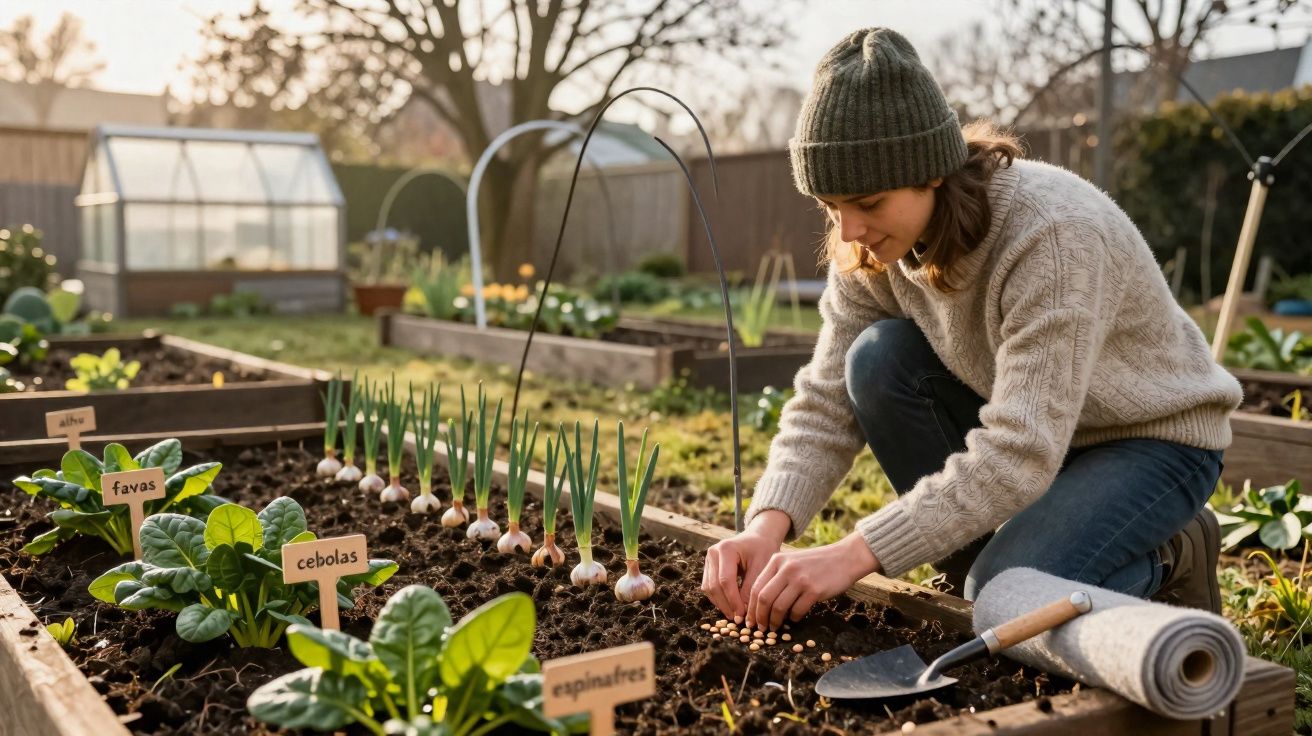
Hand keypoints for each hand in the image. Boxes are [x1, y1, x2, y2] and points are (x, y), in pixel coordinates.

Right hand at [701, 510, 789, 618]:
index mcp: (726, 549)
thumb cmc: (763, 550)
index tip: (742, 615)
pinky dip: (718, 598)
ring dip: (720, 604)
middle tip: (738, 619)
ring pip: (709, 588)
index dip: (733, 600)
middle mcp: (713, 553)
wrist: (758, 538)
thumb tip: (744, 612)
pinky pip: (709, 586)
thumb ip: (751, 588)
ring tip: (734, 616)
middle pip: (714, 585)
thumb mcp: (761, 567)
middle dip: (726, 605)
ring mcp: (708, 559)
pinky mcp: (708, 566)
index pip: (726, 580)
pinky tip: (730, 607)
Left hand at [746, 532, 879, 630]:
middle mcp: (786, 568)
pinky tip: (794, 619)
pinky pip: (797, 610)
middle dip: (759, 617)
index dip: (751, 607)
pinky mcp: (814, 590)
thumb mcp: (792, 562)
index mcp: (777, 560)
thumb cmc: (817, 563)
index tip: (750, 620)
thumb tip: (761, 604)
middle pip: (764, 598)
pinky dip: (793, 618)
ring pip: (778, 607)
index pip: (757, 587)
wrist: (845, 557)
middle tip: (760, 628)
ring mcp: (800, 579)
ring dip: (774, 621)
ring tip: (775, 627)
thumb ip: (777, 577)